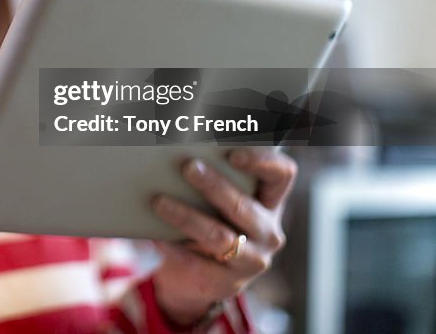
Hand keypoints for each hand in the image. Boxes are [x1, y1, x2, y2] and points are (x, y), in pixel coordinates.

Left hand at [150, 148, 296, 325]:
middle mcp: (267, 232)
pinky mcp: (227, 283)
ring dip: (187, 216)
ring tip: (159, 201)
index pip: (281, 175)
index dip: (263, 161)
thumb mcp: (215, 200)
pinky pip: (196, 263)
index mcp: (269, 201)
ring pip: (219, 236)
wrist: (197, 275)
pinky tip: (155, 236)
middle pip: (243, 206)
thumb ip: (210, 175)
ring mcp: (251, 260)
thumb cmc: (207, 220)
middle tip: (187, 167)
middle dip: (213, 185)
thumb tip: (174, 151)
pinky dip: (173, 247)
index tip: (233, 154)